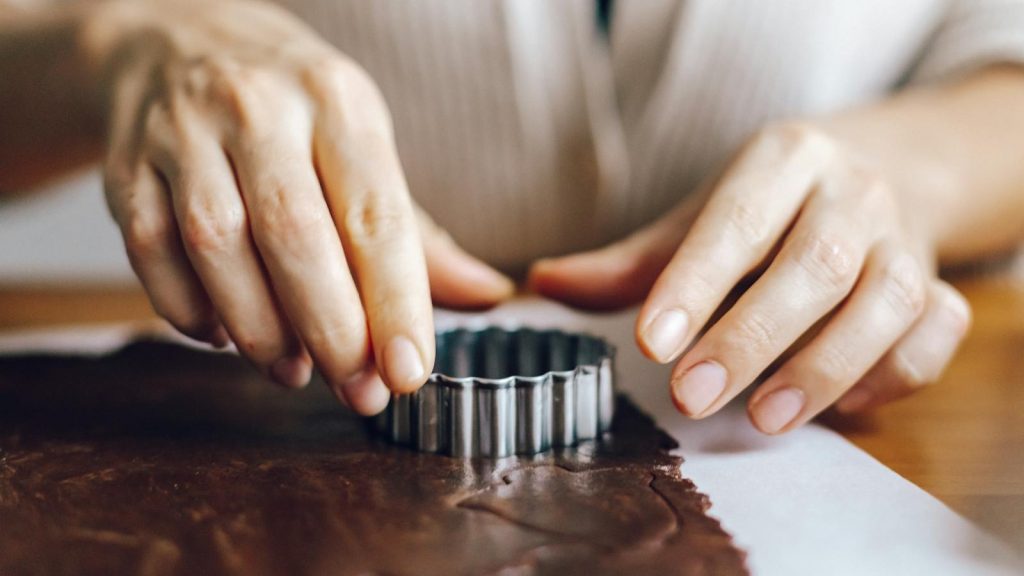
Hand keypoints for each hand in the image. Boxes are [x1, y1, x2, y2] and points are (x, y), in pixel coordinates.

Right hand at [86, 0, 512, 413]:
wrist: (176, 42)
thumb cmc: (293, 110)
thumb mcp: (363, 143)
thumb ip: (416, 232)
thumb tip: (487, 294)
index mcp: (338, 101)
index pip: (374, 213)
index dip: (394, 301)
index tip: (408, 371)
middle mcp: (259, 108)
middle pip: (295, 235)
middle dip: (332, 331)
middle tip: (358, 391)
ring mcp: (183, 134)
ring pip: (218, 247)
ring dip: (260, 330)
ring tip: (294, 372)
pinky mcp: (127, 166)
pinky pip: (150, 252)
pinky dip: (189, 311)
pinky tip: (226, 337)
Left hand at [530, 122, 970, 432]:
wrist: (881, 169)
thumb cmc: (769, 206)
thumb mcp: (700, 215)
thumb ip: (634, 260)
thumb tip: (542, 283)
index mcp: (782, 159)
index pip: (737, 219)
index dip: (696, 281)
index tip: (652, 342)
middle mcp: (850, 191)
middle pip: (812, 266)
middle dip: (751, 337)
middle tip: (691, 396)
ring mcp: (902, 238)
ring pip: (886, 303)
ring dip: (826, 367)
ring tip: (764, 419)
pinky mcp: (937, 284)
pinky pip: (933, 334)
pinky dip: (893, 374)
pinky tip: (840, 404)